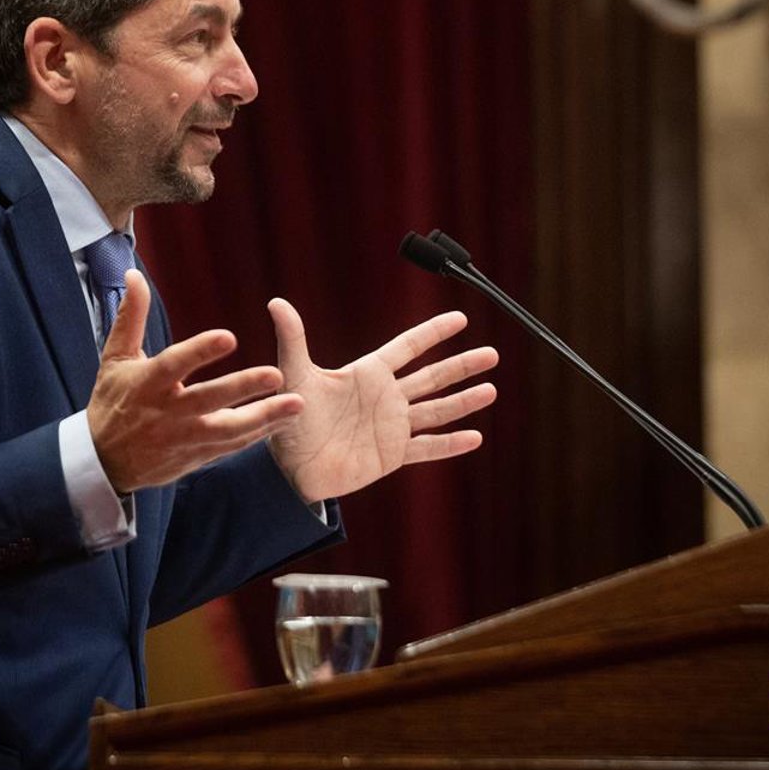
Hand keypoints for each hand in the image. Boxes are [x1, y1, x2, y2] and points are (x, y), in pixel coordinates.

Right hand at [88, 270, 305, 492]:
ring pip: (227, 430)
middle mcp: (166, 412)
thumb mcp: (115, 358)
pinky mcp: (195, 457)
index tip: (228, 337)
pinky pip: (230, 447)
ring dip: (264, 418)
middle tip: (277, 374)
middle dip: (243, 387)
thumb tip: (134, 273)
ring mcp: (183, 438)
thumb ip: (130, 316)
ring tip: (298, 405)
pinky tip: (285, 421)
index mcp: (147, 382)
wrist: (104, 462)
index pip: (175, 364)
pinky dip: (258, 435)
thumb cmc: (112, 401)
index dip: (200, 351)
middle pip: (208, 400)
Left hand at [265, 301, 495, 503]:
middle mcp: (385, 397)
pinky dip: (451, 444)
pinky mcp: (392, 454)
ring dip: (464, 401)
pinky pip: (427, 447)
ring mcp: (392, 426)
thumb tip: (276, 302)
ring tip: (491, 389)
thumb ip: (293, 339)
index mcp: (368, 374)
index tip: (460, 318)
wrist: (290, 468)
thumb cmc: (289, 419)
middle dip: (461, 365)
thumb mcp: (294, 375)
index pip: (408, 347)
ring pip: (437, 409)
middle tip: (492, 353)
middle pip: (432, 377)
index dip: (434, 333)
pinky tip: (475, 436)